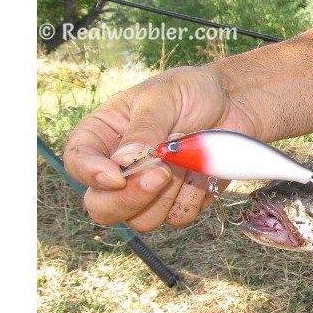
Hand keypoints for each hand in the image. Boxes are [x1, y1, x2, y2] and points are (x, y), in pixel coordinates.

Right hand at [63, 66, 256, 230]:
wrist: (234, 103)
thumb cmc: (192, 91)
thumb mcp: (162, 97)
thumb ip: (143, 128)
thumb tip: (123, 161)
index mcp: (102, 136)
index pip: (78, 162)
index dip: (91, 174)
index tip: (116, 175)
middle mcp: (119, 169)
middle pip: (102, 207)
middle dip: (131, 198)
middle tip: (162, 173)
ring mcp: (148, 190)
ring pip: (142, 220)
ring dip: (168, 194)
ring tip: (187, 157)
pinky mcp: (178, 202)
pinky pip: (177, 217)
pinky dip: (193, 196)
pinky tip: (200, 170)